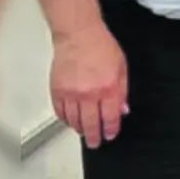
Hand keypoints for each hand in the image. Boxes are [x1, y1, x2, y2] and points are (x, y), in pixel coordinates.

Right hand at [50, 23, 127, 148]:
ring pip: (74, 120)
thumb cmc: (101, 47)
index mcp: (108, 88)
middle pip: (90, 123)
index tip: (110, 135)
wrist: (79, 35)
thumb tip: (123, 109)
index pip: (109, 117)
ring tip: (84, 133)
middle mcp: (88, 93)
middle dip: (94, 136)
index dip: (110, 129)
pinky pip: (60, 112)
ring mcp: (71, 93)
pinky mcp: (57, 90)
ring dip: (79, 129)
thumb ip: (123, 91)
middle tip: (95, 142)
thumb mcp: (122, 68)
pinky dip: (65, 119)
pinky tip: (70, 121)